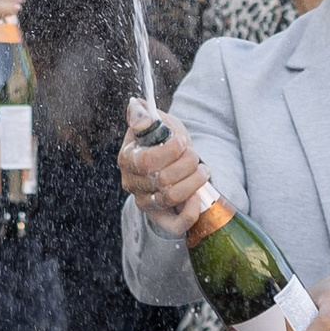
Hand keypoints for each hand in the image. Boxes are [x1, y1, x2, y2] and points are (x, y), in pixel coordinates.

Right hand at [119, 115, 208, 234]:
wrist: (171, 163)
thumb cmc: (164, 141)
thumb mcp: (156, 123)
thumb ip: (145, 116)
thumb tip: (136, 106)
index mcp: (127, 158)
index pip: (147, 160)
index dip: (171, 150)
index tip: (183, 141)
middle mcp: (132, 183)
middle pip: (163, 179)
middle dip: (188, 163)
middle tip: (195, 155)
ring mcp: (145, 202)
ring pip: (172, 197)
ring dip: (194, 181)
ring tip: (202, 170)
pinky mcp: (160, 217)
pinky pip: (175, 224)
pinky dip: (191, 211)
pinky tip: (198, 197)